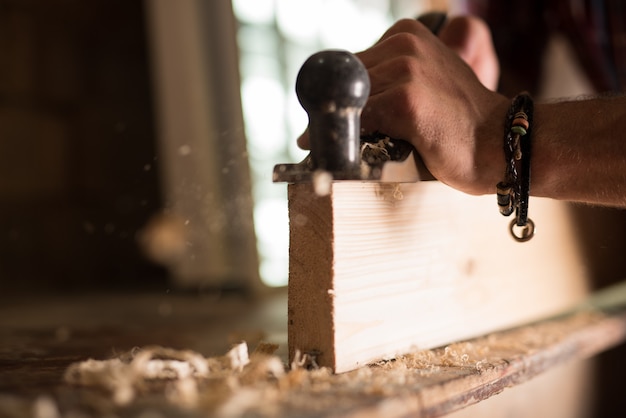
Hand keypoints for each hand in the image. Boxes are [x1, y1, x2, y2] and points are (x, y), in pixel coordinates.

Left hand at [297, 16, 507, 194]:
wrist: (501, 144)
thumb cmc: (459, 123)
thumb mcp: (424, 82)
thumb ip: (387, 79)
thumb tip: (335, 100)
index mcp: (407, 34)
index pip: (349, 64)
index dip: (334, 94)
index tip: (321, 119)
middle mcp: (405, 44)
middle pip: (343, 80)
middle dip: (328, 111)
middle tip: (313, 140)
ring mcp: (406, 70)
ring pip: (348, 101)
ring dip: (332, 128)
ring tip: (323, 150)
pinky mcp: (406, 101)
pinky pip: (358, 120)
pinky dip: (345, 139)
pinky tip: (339, 154)